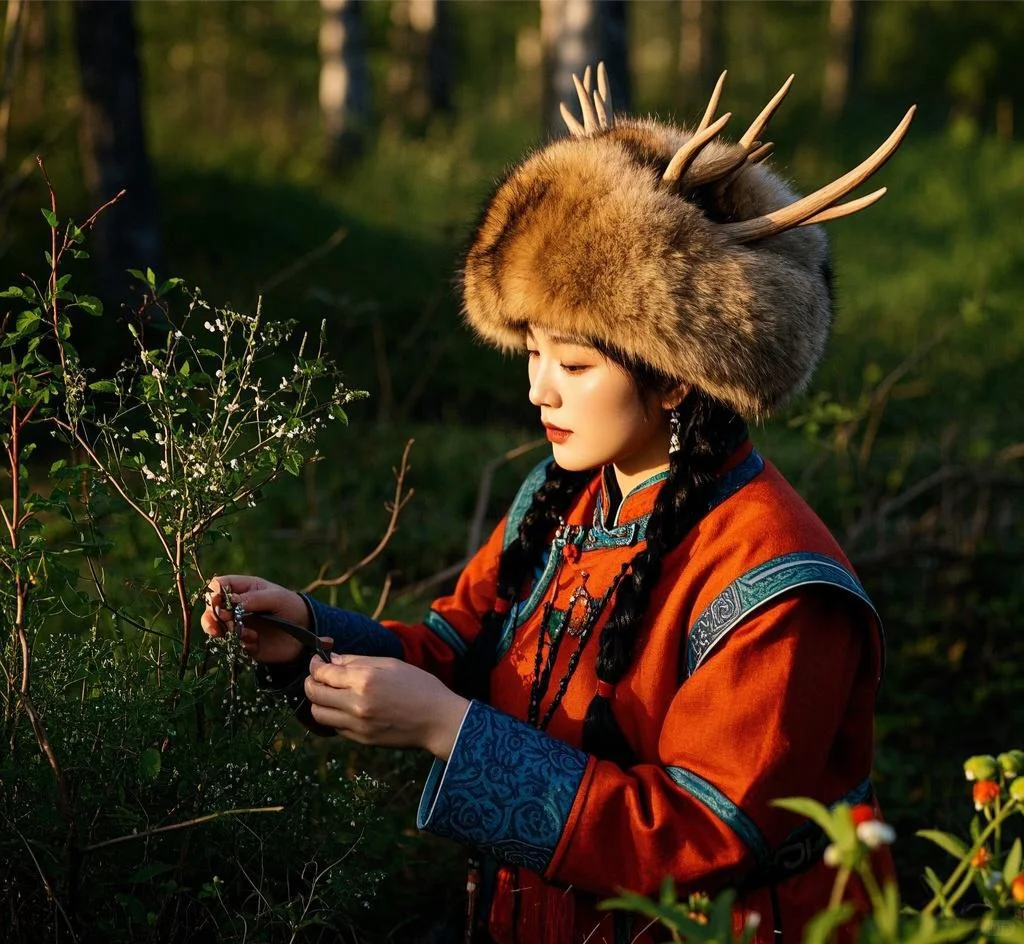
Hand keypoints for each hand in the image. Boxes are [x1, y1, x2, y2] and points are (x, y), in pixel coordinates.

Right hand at [200, 574, 332, 663]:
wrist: (307, 632)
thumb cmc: (292, 607)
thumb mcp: (277, 598)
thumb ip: (254, 598)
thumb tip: (231, 602)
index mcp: (244, 589)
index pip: (218, 585)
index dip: (214, 593)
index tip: (218, 602)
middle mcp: (236, 607)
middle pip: (210, 609)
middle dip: (212, 617)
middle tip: (224, 622)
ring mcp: (238, 625)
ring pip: (216, 629)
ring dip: (224, 632)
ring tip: (243, 634)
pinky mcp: (243, 643)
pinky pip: (231, 645)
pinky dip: (239, 644)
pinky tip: (255, 641)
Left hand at [305, 655, 469, 760]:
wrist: (438, 720)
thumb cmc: (419, 686)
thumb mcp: (390, 664)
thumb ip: (357, 661)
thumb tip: (331, 659)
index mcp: (365, 680)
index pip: (323, 673)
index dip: (315, 665)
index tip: (317, 661)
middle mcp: (357, 704)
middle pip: (315, 694)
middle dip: (311, 682)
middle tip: (317, 676)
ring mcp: (358, 725)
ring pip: (319, 714)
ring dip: (318, 702)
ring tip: (328, 693)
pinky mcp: (361, 740)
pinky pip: (335, 727)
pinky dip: (333, 716)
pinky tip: (344, 707)